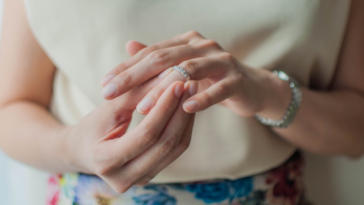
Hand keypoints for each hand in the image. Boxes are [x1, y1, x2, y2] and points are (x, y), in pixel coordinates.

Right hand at [62, 74, 196, 192]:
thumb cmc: (92, 126)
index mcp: (106, 162)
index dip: (164, 108)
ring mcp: (140, 180)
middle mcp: (124, 178)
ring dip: (185, 119)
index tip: (177, 83)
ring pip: (174, 149)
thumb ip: (135, 93)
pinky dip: (182, 128)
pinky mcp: (151, 175)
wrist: (83, 150)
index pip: (146, 134)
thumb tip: (168, 75)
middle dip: (180, 112)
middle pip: (164, 144)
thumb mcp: (108, 108)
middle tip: (190, 84)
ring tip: (191, 93)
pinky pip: (174, 151)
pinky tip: (186, 107)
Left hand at [101, 31, 288, 117]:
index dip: (126, 68)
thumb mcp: (184, 68)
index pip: (150, 53)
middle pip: (163, 58)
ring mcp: (221, 61)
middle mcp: (202, 46)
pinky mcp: (237, 79)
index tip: (105, 85)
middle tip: (111, 92)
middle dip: (134, 76)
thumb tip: (129, 45)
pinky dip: (202, 98)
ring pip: (188, 71)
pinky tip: (185, 109)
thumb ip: (159, 58)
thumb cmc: (212, 79)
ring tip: (141, 107)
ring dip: (163, 90)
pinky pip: (218, 89)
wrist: (251, 86)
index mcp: (186, 42)